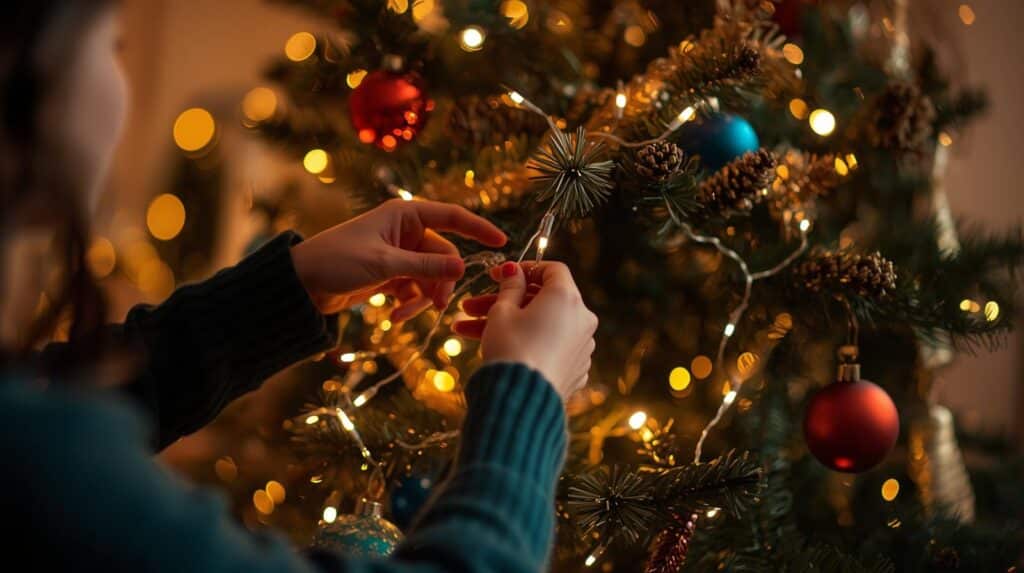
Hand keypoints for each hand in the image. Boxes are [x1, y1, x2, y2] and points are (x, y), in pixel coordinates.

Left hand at [290, 199, 506, 319]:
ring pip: (431, 278)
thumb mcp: (384, 265)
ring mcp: (400, 255)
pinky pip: (415, 290)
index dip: (479, 229)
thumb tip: (463, 271)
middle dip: (441, 282)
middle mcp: (406, 232)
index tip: (502, 243)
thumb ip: (425, 268)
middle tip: (438, 305)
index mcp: (405, 215)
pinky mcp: (391, 276)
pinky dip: (409, 304)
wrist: (301, 284)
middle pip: (444, 257)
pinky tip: (393, 316)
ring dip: (423, 298)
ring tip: (405, 315)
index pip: (453, 217)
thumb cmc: (337, 261)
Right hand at [454, 261, 597, 400]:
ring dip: (506, 324)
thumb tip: (515, 272)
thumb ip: (510, 287)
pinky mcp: (575, 369)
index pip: (552, 269)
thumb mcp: (502, 312)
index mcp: (568, 298)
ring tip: (464, 330)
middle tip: (470, 307)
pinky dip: (525, 343)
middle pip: (541, 301)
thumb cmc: (511, 349)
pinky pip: (548, 347)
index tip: (498, 276)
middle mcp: (582, 320)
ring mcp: (581, 346)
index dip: (523, 269)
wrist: (522, 402)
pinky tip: (490, 348)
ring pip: (541, 325)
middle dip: (503, 302)